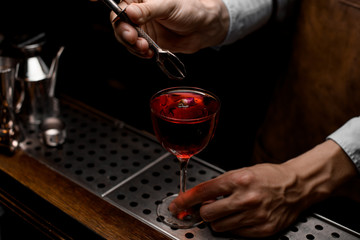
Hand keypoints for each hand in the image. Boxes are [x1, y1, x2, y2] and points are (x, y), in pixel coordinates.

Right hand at [110, 0, 228, 57]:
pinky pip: (136, 49)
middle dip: (123, 31)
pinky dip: (139, 53)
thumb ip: (148, 10)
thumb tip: (129, 12)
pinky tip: (147, 53)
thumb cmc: (190, 10)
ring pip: (125, 38)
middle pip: (118, 22)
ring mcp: (143, 28)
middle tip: (133, 38)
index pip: (118, 1)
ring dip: (132, 45)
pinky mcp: (148, 42)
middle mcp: (138, 12)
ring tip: (144, 47)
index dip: (106, 2)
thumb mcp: (169, 6)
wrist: (203, 29)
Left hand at [169, 164, 302, 236]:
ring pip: (219, 227)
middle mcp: (245, 198)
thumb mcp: (241, 172)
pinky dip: (233, 226)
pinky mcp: (262, 230)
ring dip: (218, 220)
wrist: (296, 187)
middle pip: (207, 214)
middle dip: (203, 211)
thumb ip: (220, 185)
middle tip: (208, 207)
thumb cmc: (268, 177)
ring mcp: (254, 216)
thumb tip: (200, 199)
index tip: (177, 205)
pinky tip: (241, 217)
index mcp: (239, 180)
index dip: (185, 200)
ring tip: (229, 210)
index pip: (203, 192)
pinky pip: (235, 233)